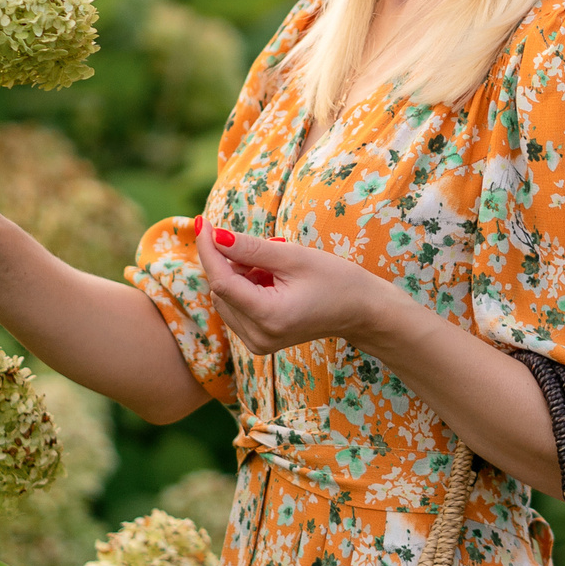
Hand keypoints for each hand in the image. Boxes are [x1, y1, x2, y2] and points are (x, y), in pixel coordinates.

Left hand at [192, 218, 388, 354]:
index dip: (209, 250)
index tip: (203, 222)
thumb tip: (215, 236)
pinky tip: (271, 281)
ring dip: (238, 275)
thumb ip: (251, 248)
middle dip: (229, 262)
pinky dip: (245, 288)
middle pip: (221, 290)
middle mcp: (258, 337)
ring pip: (225, 299)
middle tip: (259, 247)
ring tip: (273, 268)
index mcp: (269, 316)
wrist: (361, 311)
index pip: (221, 282)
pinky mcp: (259, 341)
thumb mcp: (294, 257)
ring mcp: (258, 343)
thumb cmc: (336, 280)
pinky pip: (236, 308)